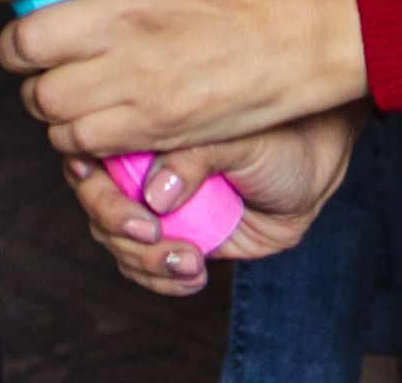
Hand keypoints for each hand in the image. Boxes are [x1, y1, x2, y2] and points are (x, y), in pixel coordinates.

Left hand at [0, 0, 366, 164]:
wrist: (289, 41)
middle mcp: (125, 15)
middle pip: (26, 42)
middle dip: (16, 50)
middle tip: (29, 52)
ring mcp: (136, 74)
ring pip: (43, 99)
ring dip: (41, 98)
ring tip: (60, 90)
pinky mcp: (151, 125)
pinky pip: (77, 141)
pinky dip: (70, 137)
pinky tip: (87, 122)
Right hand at [55, 111, 363, 295]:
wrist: (314, 163)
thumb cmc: (277, 129)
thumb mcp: (237, 134)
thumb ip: (195, 155)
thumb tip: (155, 194)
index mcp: (146, 121)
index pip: (89, 142)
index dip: (86, 170)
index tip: (100, 183)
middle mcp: (143, 161)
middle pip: (95, 198)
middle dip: (114, 223)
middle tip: (151, 234)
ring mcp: (159, 203)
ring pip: (118, 240)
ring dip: (144, 260)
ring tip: (189, 261)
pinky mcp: (178, 238)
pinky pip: (149, 268)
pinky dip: (162, 279)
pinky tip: (193, 274)